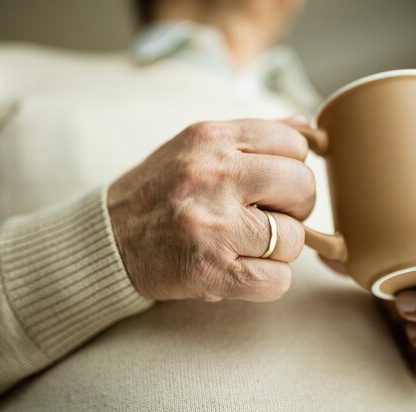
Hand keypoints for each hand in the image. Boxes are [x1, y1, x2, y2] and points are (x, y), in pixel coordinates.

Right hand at [107, 117, 314, 301]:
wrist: (108, 239)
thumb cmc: (160, 192)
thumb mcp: (196, 147)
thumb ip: (252, 137)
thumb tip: (306, 127)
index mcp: (212, 138)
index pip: (294, 143)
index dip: (293, 168)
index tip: (274, 185)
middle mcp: (214, 174)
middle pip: (302, 186)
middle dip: (296, 206)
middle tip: (273, 217)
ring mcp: (213, 224)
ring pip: (294, 237)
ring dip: (280, 248)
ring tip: (249, 246)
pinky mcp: (210, 269)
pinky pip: (277, 280)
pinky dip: (269, 281)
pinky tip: (244, 271)